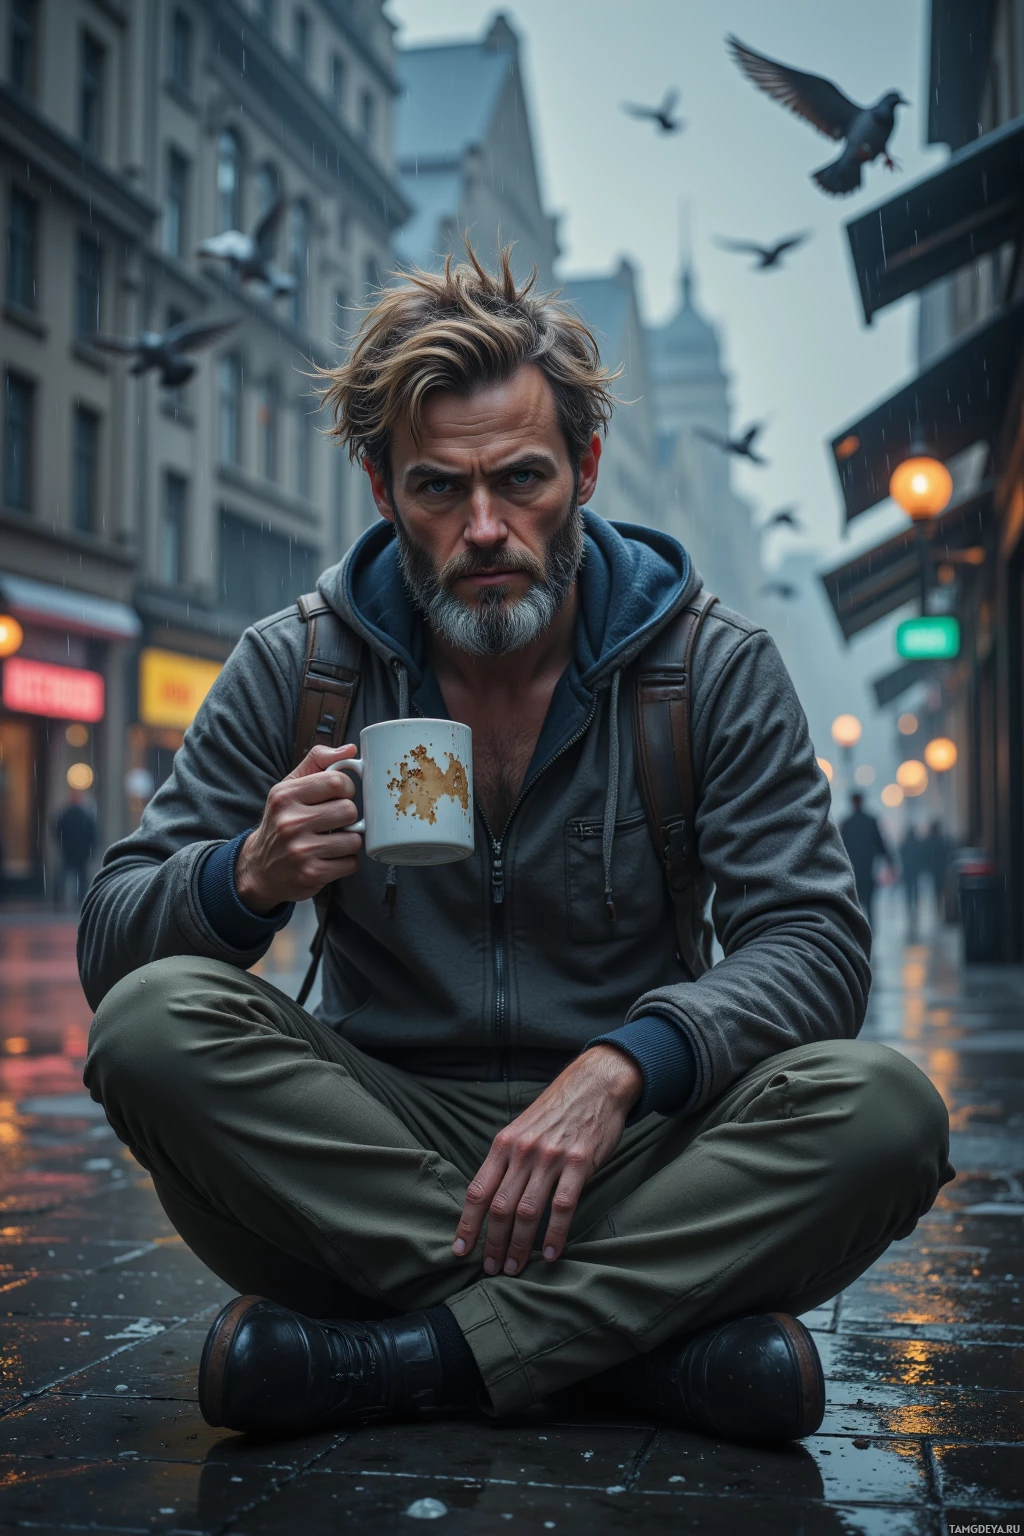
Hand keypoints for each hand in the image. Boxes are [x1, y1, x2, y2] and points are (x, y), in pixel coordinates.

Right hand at [234, 744, 362, 912]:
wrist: (260, 868)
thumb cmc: (281, 821)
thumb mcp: (289, 787)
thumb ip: (317, 762)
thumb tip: (350, 750)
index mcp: (285, 796)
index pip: (336, 781)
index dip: (346, 788)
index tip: (338, 795)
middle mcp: (290, 822)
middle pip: (349, 810)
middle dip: (348, 816)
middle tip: (335, 821)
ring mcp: (300, 851)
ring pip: (354, 839)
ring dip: (349, 840)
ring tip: (333, 840)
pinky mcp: (311, 874)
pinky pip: (351, 863)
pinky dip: (346, 861)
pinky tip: (330, 858)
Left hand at [452, 1046, 642, 1276]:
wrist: (594, 1084)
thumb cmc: (557, 1111)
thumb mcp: (522, 1129)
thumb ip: (507, 1160)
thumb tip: (490, 1198)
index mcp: (504, 1144)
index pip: (478, 1191)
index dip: (466, 1224)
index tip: (460, 1251)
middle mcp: (522, 1152)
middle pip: (499, 1207)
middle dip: (492, 1244)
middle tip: (491, 1270)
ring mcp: (550, 1158)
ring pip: (527, 1211)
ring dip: (519, 1246)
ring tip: (515, 1269)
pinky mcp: (578, 1163)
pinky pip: (562, 1206)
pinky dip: (554, 1234)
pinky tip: (550, 1254)